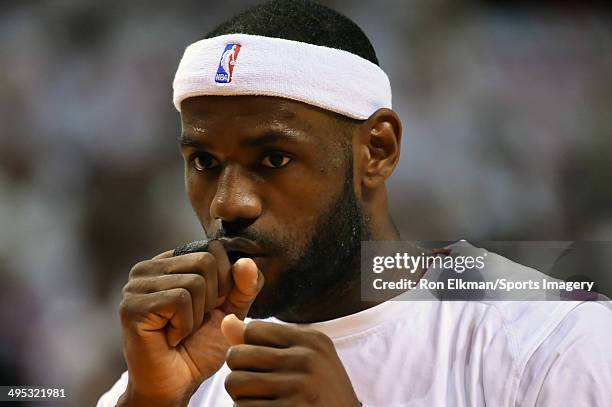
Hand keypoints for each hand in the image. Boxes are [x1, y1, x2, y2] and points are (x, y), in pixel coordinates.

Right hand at [117, 241, 263, 406]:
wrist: (177, 385)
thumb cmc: (200, 348)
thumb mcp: (230, 312)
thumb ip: (243, 286)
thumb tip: (246, 261)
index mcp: (170, 262)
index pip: (212, 248)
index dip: (224, 280)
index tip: (209, 307)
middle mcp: (148, 268)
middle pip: (205, 261)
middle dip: (213, 298)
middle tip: (194, 322)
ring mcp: (136, 286)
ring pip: (194, 282)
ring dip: (198, 316)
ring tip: (181, 331)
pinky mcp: (132, 306)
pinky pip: (179, 300)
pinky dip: (185, 325)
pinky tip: (171, 337)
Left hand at [221, 316, 360, 405]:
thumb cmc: (319, 393)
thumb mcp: (304, 359)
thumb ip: (264, 341)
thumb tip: (226, 321)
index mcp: (311, 340)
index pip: (252, 330)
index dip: (251, 349)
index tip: (267, 366)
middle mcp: (306, 360)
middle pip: (237, 355)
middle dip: (240, 372)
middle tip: (260, 387)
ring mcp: (298, 388)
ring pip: (234, 383)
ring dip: (241, 396)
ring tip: (263, 400)